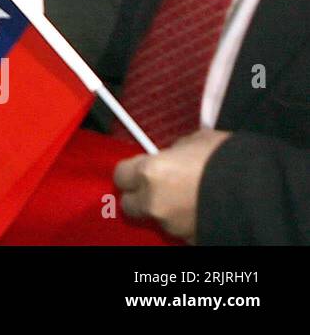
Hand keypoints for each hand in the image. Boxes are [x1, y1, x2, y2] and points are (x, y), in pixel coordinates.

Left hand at [114, 128, 230, 242]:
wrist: (263, 190)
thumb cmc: (229, 157)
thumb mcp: (195, 142)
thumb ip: (173, 152)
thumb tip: (170, 158)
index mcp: (150, 173)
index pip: (120, 176)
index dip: (131, 171)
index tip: (141, 168)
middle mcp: (154, 203)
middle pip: (130, 204)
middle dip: (141, 195)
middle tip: (159, 186)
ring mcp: (173, 226)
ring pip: (158, 218)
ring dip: (167, 209)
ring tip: (191, 198)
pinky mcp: (190, 240)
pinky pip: (180, 229)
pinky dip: (187, 221)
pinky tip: (204, 209)